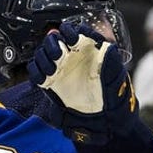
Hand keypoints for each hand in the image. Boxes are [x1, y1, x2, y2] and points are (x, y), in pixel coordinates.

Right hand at [27, 22, 135, 144]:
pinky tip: (44, 80)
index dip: (70, 32)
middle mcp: (72, 57)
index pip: (75, 32)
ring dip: (43, 58)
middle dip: (52, 44)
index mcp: (88, 50)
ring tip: (52, 71)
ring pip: (42, 54)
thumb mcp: (117, 78)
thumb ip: (112, 61)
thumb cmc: (115, 96)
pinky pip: (35, 71)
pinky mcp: (50, 82)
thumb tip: (108, 47)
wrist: (105, 120)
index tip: (71, 39)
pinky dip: (35, 73)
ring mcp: (60, 69)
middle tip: (58, 55)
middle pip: (54, 39)